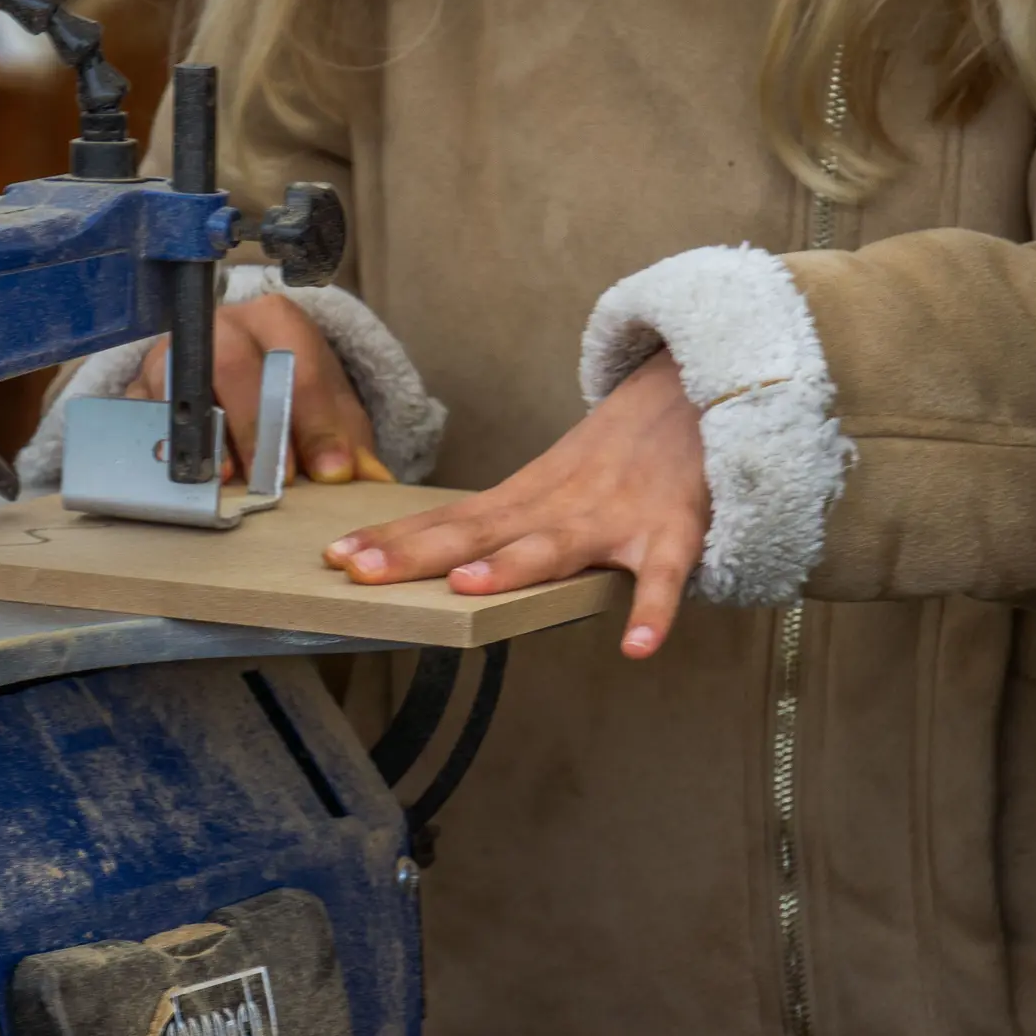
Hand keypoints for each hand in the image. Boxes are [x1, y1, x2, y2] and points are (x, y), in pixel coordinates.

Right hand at [126, 294, 391, 484]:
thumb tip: (368, 480)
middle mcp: (220, 326)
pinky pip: (139, 412)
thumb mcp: (332, 413)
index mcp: (276, 320)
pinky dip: (158, 443)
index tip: (329, 472)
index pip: (296, 363)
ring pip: (178, 383)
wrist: (246, 383)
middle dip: (257, 426)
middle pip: (230, 365)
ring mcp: (174, 353)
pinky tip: (180, 474)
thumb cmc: (294, 397)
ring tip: (226, 479)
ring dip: (203, 434)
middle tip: (277, 480)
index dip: (314, 420)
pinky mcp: (139, 387)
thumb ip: (350, 443)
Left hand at [324, 351, 708, 658]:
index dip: (392, 540)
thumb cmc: (620, 451)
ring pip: (555, 546)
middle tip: (361, 571)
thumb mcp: (552, 478)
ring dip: (512, 565)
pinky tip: (636, 646)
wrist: (699, 389)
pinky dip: (651, 610)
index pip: (447, 519)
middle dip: (418, 554)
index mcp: (526, 496)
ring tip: (469, 588)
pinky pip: (662, 577)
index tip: (335, 557)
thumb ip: (505, 520)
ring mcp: (613, 518)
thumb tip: (441, 560)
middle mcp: (558, 505)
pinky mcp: (671, 531)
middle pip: (478, 531)